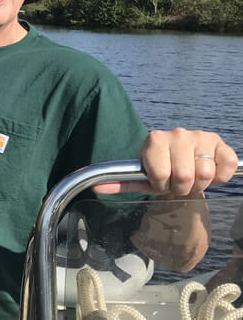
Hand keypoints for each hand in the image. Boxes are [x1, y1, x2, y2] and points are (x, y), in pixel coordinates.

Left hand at [94, 128, 237, 194]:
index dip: (161, 184)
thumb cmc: (159, 170)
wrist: (181, 161)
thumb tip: (95, 188)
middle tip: (177, 183)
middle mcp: (178, 133)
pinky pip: (226, 166)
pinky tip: (209, 172)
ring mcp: (200, 136)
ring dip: (200, 184)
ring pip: (205, 173)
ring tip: (191, 178)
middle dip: (181, 187)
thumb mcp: (141, 177)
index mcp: (155, 139)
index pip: (161, 174)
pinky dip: (220, 177)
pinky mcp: (220, 142)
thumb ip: (120, 183)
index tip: (160, 182)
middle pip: (185, 176)